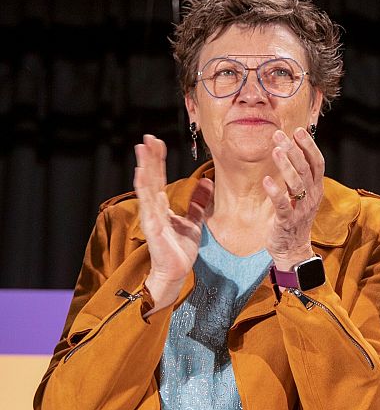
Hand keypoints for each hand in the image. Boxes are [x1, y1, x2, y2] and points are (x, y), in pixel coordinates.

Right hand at [134, 135, 212, 302]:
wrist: (177, 271)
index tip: (157, 142)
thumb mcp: (194, 221)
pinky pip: (148, 204)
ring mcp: (151, 216)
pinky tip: (143, 174)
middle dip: (150, 157)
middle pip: (151, 177)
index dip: (158, 160)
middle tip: (148, 137)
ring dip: (144, 166)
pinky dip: (145, 188)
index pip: (159, 178)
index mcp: (162, 206)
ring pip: (146, 186)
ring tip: (142, 149)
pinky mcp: (152, 227)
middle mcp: (153, 208)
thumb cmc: (181, 249)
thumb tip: (208, 181)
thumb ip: (198, 202)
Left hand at [262, 128, 323, 270]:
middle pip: (305, 169)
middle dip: (293, 150)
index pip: (317, 163)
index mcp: (316, 188)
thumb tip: (292, 150)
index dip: (309, 146)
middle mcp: (312, 197)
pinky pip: (283, 204)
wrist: (293, 249)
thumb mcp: (302, 195)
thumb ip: (300, 176)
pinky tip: (267, 180)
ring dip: (285, 165)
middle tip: (279, 135)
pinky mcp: (287, 221)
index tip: (298, 131)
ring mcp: (301, 209)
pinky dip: (275, 191)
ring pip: (296, 183)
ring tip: (275, 150)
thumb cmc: (295, 218)